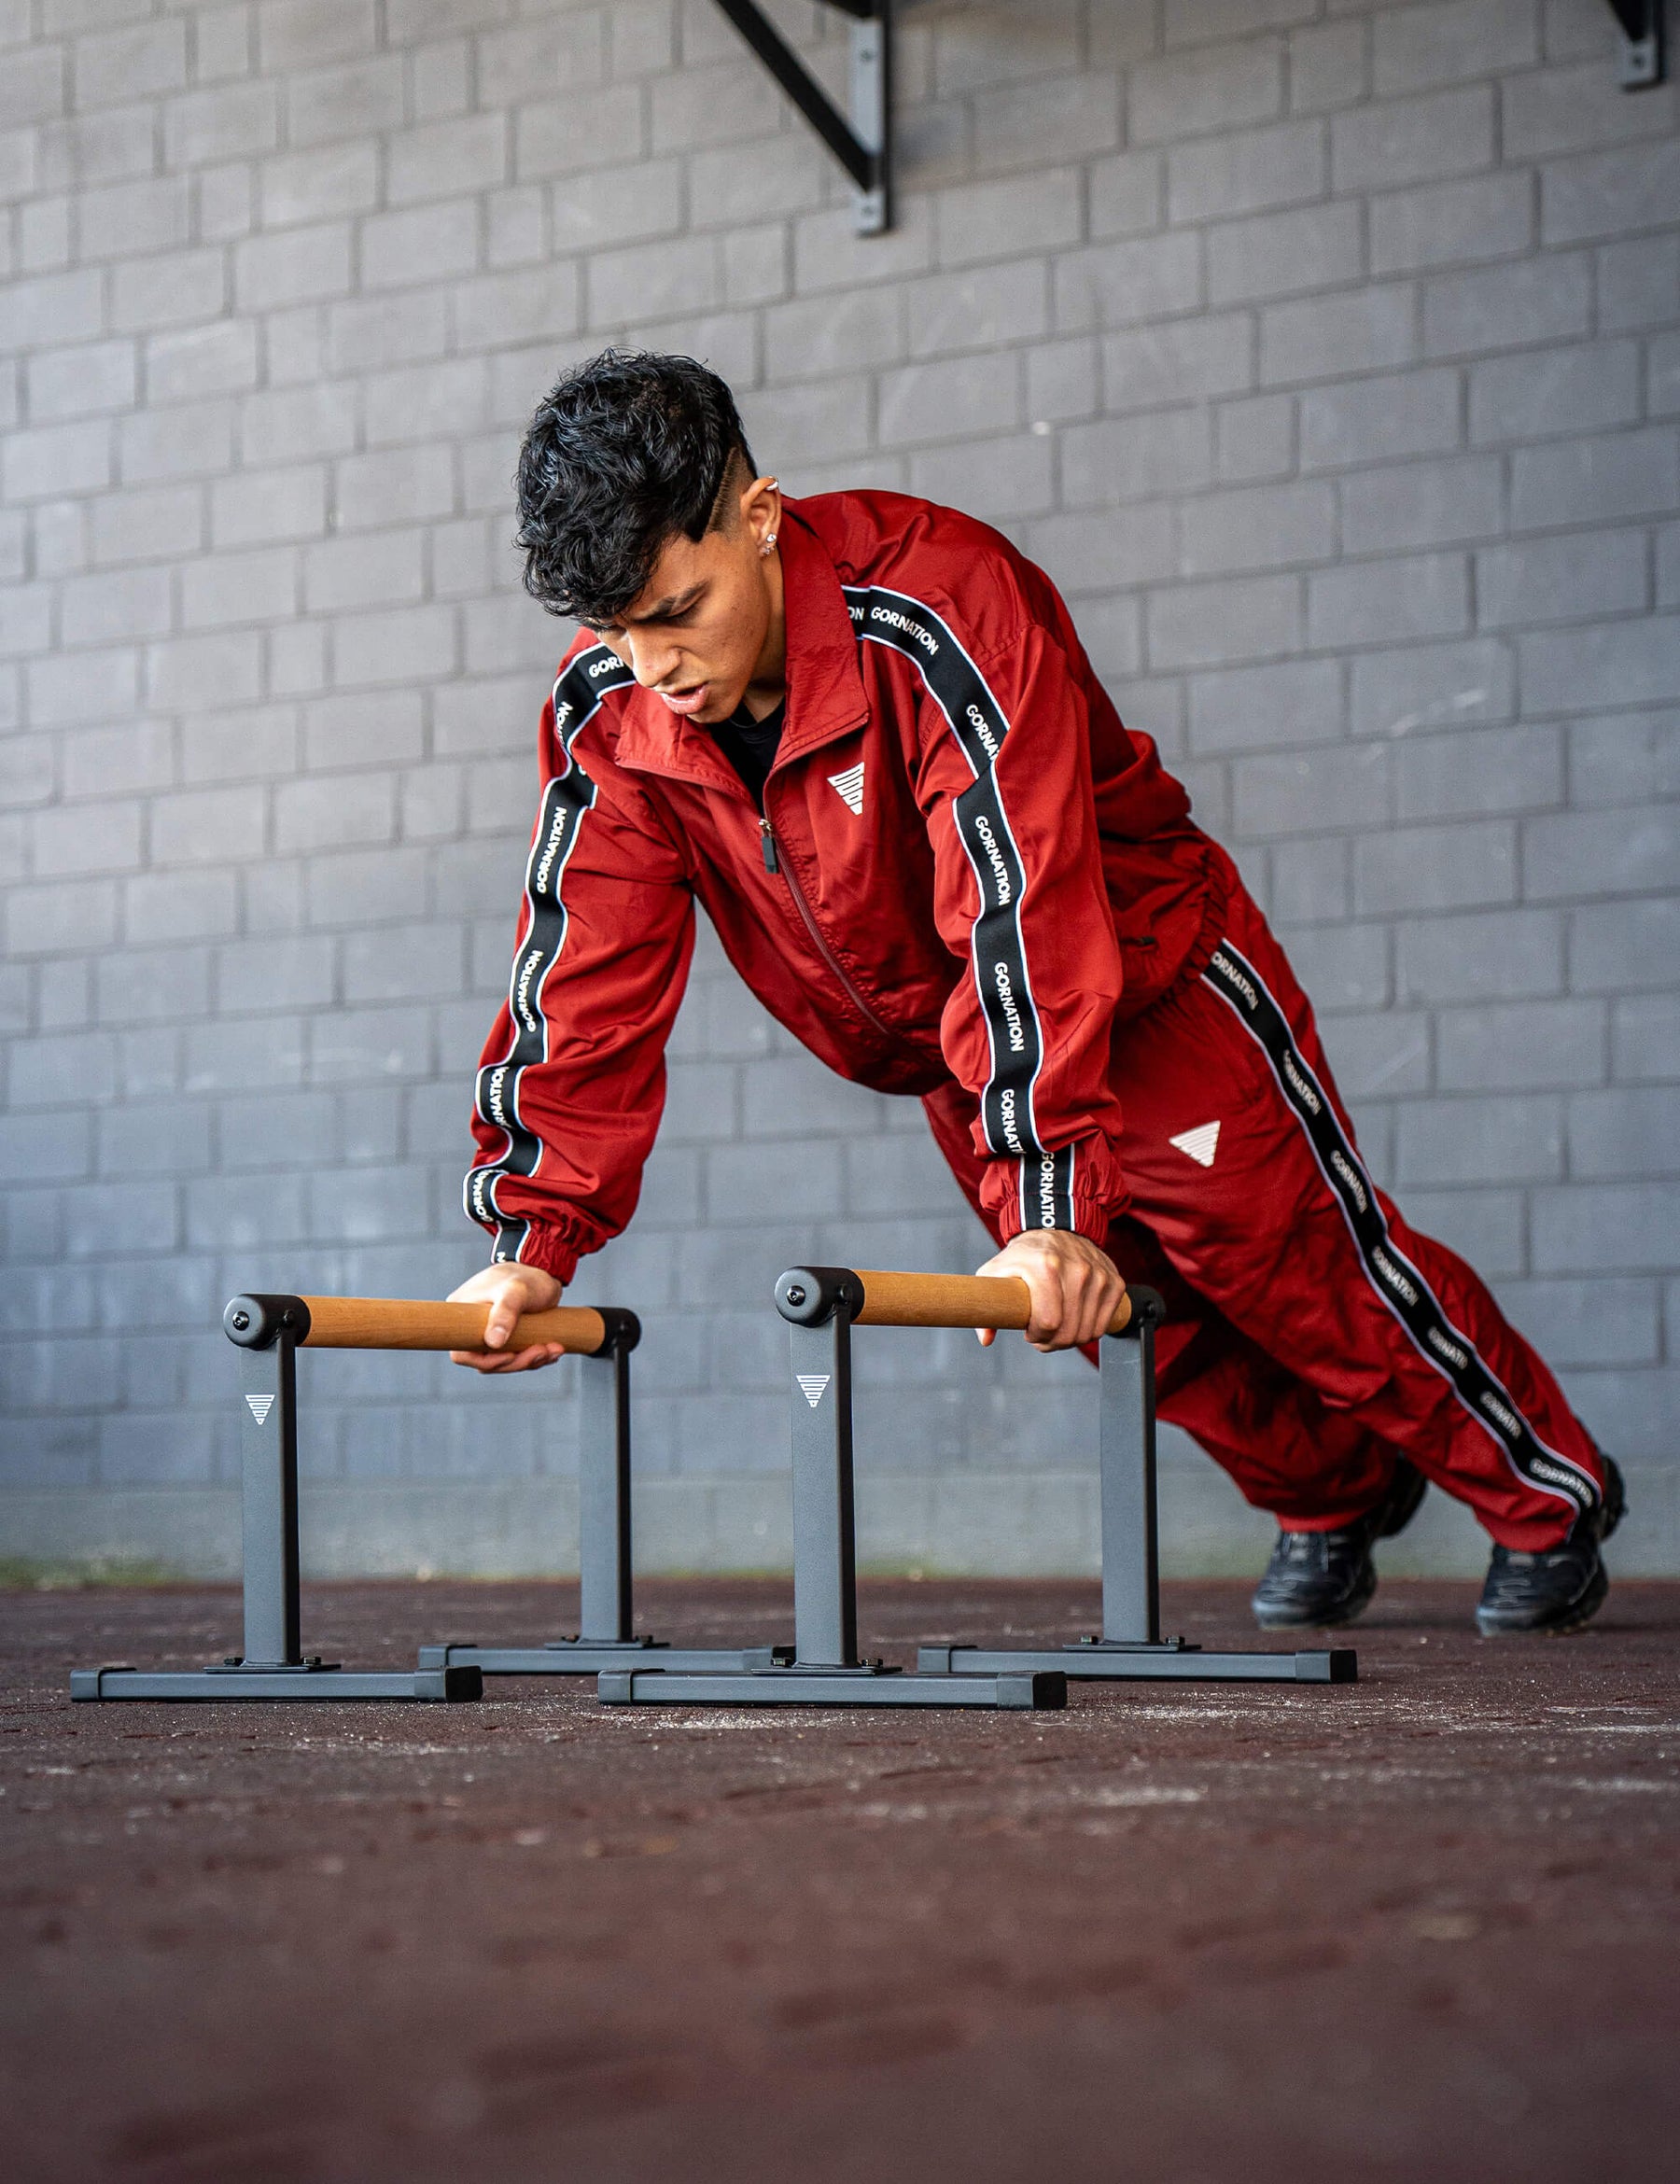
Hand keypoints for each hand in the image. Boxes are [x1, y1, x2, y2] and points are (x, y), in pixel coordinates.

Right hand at [447, 1262, 565, 1372]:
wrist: (543, 1268)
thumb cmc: (526, 1275)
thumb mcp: (516, 1290)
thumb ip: (505, 1312)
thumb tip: (493, 1342)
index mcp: (463, 1315)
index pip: (462, 1352)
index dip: (486, 1361)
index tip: (512, 1355)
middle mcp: (472, 1327)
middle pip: (487, 1361)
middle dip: (517, 1361)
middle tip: (543, 1351)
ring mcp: (490, 1332)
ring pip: (505, 1361)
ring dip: (530, 1360)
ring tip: (554, 1348)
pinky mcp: (507, 1336)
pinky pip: (517, 1356)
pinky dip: (536, 1356)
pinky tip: (554, 1349)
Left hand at [974, 1230, 1125, 1352]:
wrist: (1056, 1227)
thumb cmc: (1023, 1256)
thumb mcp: (994, 1272)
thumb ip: (985, 1305)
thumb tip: (986, 1339)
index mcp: (1045, 1267)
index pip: (1049, 1322)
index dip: (1038, 1336)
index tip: (1029, 1333)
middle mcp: (1076, 1269)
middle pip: (1069, 1332)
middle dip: (1052, 1342)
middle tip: (1042, 1334)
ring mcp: (1098, 1275)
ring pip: (1088, 1332)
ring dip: (1070, 1338)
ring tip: (1056, 1327)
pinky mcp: (1113, 1281)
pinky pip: (1104, 1323)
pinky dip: (1089, 1330)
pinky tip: (1074, 1319)